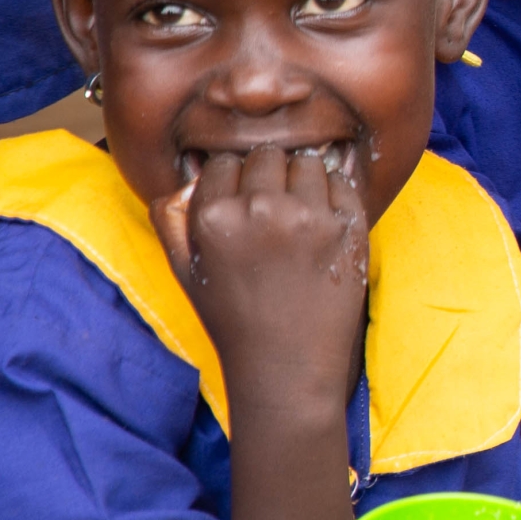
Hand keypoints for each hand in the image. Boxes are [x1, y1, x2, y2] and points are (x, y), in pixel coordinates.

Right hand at [153, 146, 367, 417]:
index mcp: (214, 217)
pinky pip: (342, 182)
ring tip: (298, 215)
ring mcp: (309, 215)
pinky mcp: (348, 225)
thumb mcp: (185, 272)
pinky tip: (323, 225)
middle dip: (268, 175)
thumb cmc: (233, 319)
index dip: (232, 180)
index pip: (224, 162)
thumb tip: (189, 175)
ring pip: (308, 161)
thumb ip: (173, 219)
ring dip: (303, 180)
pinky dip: (334, 195)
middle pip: (267, 155)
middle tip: (271, 208)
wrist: (286, 364)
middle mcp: (261, 208)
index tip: (240, 201)